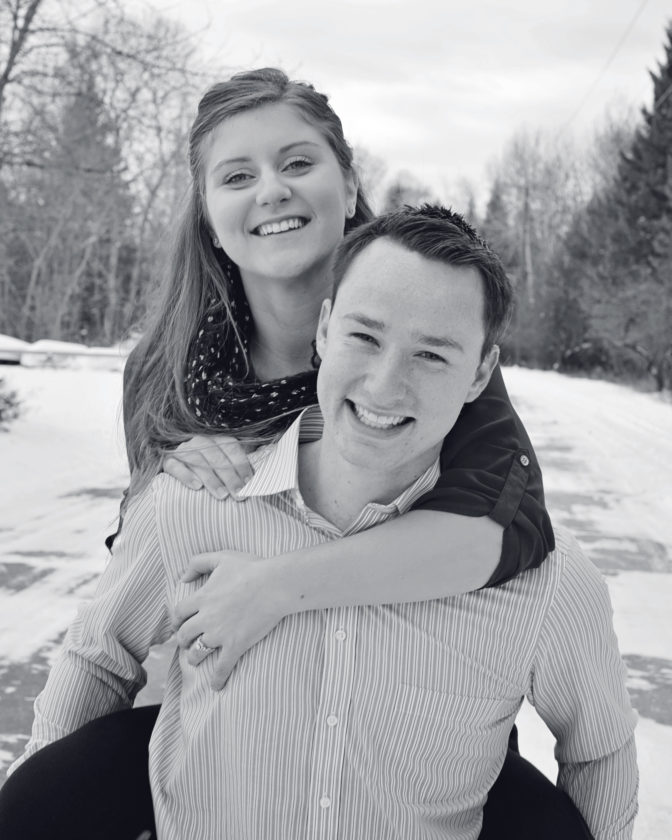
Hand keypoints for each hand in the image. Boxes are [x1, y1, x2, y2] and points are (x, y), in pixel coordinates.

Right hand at [162, 435, 253, 497]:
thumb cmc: (209, 468)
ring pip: (196, 459)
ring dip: (211, 478)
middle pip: (215, 455)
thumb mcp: (226, 461)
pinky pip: (173, 465)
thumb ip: (242, 461)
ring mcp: (181, 449)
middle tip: (239, 494)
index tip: (250, 482)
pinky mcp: (167, 461)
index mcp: (216, 438)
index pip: (230, 446)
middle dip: (229, 476)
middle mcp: (199, 440)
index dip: (241, 463)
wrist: (178, 469)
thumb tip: (266, 462)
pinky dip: (185, 474)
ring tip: (222, 495)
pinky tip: (196, 487)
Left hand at [173, 550, 286, 689]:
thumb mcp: (222, 557)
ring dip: (194, 658)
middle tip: (187, 641)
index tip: (180, 624)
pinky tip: (216, 686)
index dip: (177, 620)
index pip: (179, 613)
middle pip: (185, 635)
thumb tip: (183, 577)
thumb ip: (198, 562)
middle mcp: (206, 618)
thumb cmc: (251, 568)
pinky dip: (217, 679)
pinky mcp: (236, 645)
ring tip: (196, 660)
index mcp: (202, 597)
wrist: (274, 584)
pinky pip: (222, 667)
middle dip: (183, 639)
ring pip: (197, 652)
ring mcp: (220, 634)